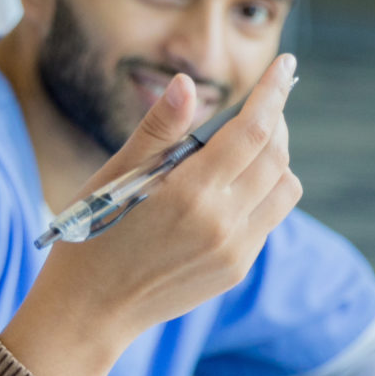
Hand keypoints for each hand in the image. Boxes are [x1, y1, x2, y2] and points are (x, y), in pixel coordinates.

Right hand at [6, 56, 302, 375]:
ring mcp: (235, 250)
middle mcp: (222, 223)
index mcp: (190, 192)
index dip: (272, 93)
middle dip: (275, 121)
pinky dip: (263, 191)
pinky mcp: (236, 268)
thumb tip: (186, 84)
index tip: (285, 65)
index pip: (253, 130)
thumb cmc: (92, 234)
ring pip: (284, 188)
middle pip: (276, 156)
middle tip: (261, 103)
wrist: (89, 310)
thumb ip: (158, 129)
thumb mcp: (116, 175)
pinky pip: (269, 219)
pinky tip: (231, 187)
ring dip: (276, 158)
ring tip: (247, 146)